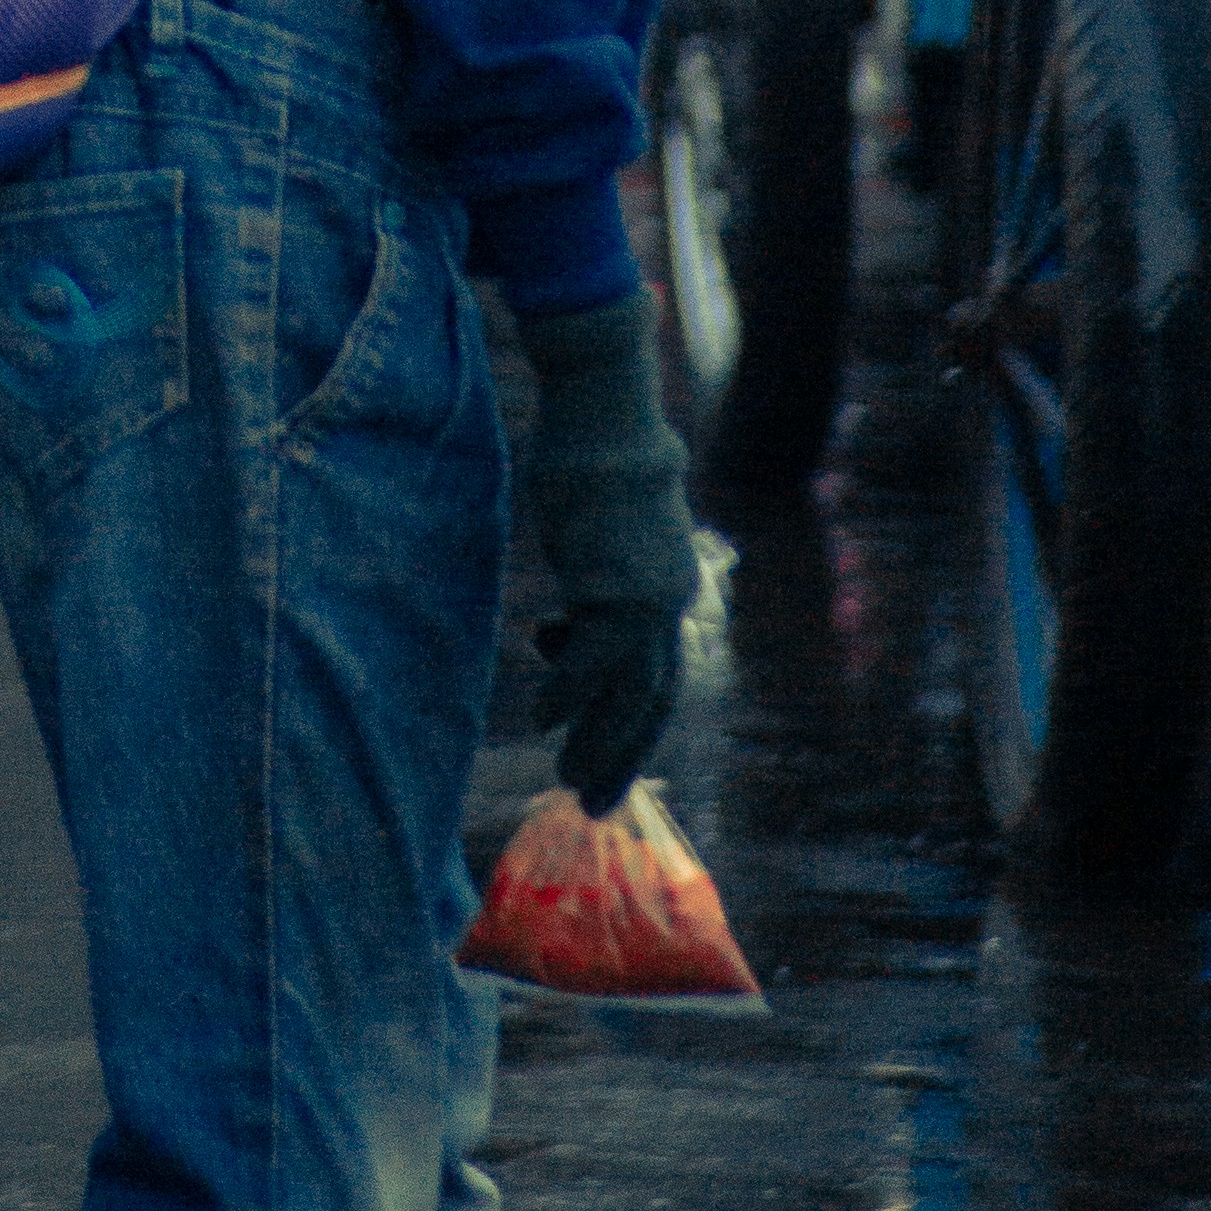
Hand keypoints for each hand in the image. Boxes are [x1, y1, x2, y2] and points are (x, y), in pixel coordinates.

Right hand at [517, 290, 698, 812]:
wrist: (606, 409)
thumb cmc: (598, 450)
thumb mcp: (603, 524)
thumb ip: (600, 565)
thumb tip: (576, 607)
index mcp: (670, 586)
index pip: (657, 675)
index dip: (633, 724)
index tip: (607, 762)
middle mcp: (667, 600)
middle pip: (652, 700)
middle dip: (622, 755)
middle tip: (593, 801)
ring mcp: (644, 598)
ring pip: (627, 696)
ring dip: (596, 742)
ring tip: (566, 777)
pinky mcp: (612, 590)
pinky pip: (587, 663)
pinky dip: (565, 695)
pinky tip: (540, 717)